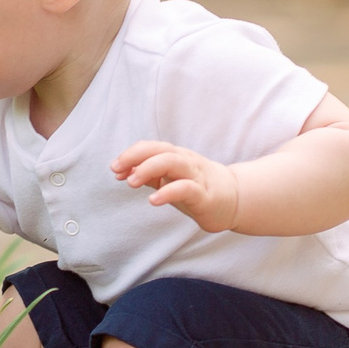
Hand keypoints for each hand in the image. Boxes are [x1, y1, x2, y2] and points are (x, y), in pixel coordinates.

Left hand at [111, 140, 239, 232]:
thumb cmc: (196, 188)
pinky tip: (153, 200)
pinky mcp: (204, 195)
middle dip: (136, 157)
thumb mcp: (169, 179)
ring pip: (173, 162)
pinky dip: (168, 192)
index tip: (115, 168)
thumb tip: (122, 172)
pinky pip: (186, 188)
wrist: (233, 200)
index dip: (131, 154)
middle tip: (117, 170)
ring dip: (148, 169)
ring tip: (132, 183)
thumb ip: (148, 175)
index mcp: (176, 156)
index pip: (152, 147)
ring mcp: (196, 176)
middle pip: (160, 150)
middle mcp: (186, 161)